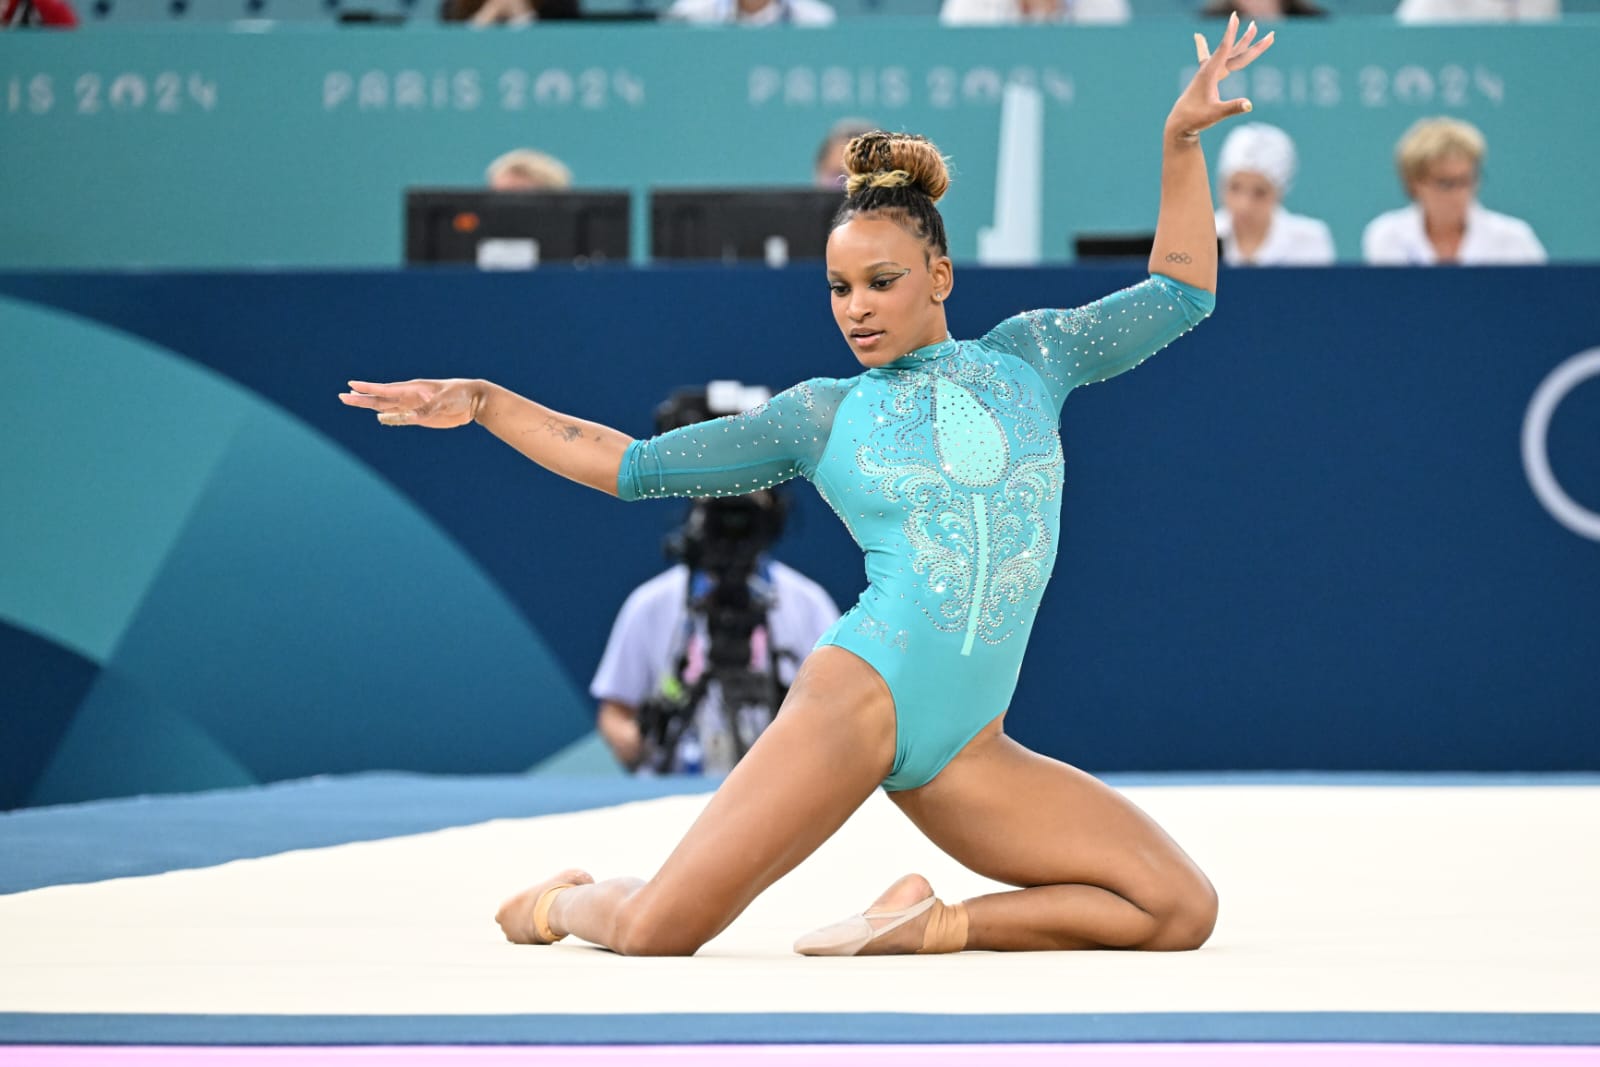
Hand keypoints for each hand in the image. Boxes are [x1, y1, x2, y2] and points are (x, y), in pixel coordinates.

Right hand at [338, 378, 481, 428]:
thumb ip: (425, 410)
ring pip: (387, 407)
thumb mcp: (442, 402)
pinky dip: (389, 418)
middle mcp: (410, 397)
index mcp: (413, 389)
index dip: (368, 388)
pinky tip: (380, 417)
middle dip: (361, 399)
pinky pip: (401, 418)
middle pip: (381, 398)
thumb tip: (408, 418)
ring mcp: (414, 407)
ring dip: (371, 406)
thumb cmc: (459, 395)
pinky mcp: (421, 416)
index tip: (351, 385)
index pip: (385, 389)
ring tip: (353, 401)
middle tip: (341, 397)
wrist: (474, 400)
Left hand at [1166, 12, 1274, 141]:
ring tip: (1253, 28)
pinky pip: (1213, 58)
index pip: (1224, 49)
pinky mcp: (1207, 78)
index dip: (1230, 33)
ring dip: (1241, 41)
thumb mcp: (1216, 114)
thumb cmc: (1195, 118)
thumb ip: (1232, 108)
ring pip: (1228, 54)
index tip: (1234, 17)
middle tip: (1257, 24)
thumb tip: (1249, 105)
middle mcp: (1209, 69)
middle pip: (1232, 51)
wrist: (1179, 124)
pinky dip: (1205, 46)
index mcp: (1210, 73)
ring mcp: (1208, 72)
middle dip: (1246, 39)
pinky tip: (1197, 37)